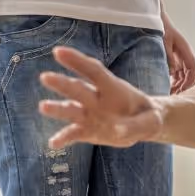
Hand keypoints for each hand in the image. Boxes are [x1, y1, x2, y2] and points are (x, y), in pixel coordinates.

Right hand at [37, 47, 162, 148]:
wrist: (144, 125)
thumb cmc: (148, 116)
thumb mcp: (151, 120)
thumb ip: (136, 125)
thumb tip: (118, 130)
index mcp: (113, 88)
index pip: (94, 71)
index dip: (77, 61)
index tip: (58, 52)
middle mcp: (97, 99)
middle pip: (78, 89)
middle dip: (62, 83)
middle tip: (45, 77)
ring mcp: (90, 115)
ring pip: (71, 110)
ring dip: (58, 109)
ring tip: (43, 107)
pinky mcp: (87, 130)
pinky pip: (73, 133)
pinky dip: (64, 138)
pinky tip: (53, 143)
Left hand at [162, 13, 194, 92]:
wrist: (156, 22)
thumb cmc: (161, 30)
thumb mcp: (164, 43)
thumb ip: (169, 57)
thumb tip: (173, 72)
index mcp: (185, 51)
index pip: (194, 69)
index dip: (190, 80)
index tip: (182, 89)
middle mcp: (185, 55)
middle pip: (192, 74)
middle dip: (186, 85)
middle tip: (176, 94)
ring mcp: (181, 58)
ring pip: (185, 75)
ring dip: (180, 85)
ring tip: (171, 93)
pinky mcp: (175, 60)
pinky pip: (179, 74)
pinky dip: (175, 81)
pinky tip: (169, 87)